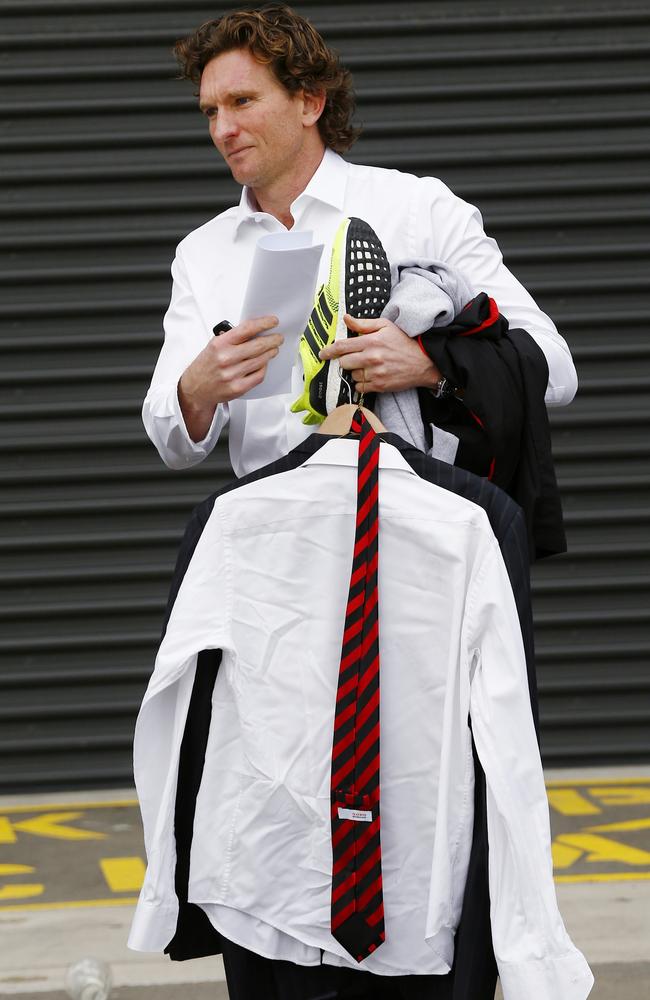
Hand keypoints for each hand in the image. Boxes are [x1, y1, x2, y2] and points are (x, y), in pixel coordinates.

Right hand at [178, 316, 282, 440]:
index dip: (263, 324)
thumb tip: (255, 330)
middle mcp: (226, 359)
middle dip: (272, 340)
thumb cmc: (206, 366)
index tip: (273, 321)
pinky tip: (264, 363)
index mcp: (220, 344)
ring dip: (271, 353)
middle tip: (278, 337)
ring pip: (261, 361)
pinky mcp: (238, 388)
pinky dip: (264, 368)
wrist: (195, 389)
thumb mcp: (213, 345)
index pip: (247, 329)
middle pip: (258, 345)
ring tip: (274, 349)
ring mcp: (232, 374)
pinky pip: (258, 375)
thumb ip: (232, 338)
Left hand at [319, 315, 440, 393]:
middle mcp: (371, 358)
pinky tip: (371, 376)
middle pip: (344, 363)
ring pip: (352, 375)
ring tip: (368, 366)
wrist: (424, 362)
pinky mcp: (380, 386)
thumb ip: (363, 324)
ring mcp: (375, 373)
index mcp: (371, 341)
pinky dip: (362, 383)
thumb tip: (346, 318)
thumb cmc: (404, 342)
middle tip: (354, 358)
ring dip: (356, 371)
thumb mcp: (386, 326)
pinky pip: (360, 387)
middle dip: (345, 361)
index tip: (323, 354)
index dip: (329, 351)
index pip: (342, 347)